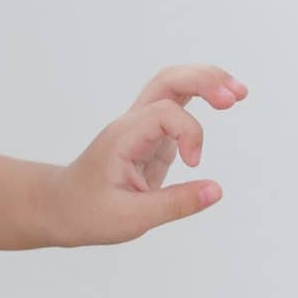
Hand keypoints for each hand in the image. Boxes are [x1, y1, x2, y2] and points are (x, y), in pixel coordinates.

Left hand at [41, 64, 244, 244]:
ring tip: (237, 93)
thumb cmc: (87, 212)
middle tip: (236, 95)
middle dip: (205, 80)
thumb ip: (176, 204)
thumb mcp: (131, 217)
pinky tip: (222, 100)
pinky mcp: (151, 136)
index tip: (194, 165)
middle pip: (169, 80)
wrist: (60, 208)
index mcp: (124, 137)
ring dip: (205, 81)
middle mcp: (132, 124)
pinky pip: (176, 104)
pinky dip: (200, 96)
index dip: (191, 134)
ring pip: (172, 85)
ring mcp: (141, 127)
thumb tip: (216, 191)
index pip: (167, 114)